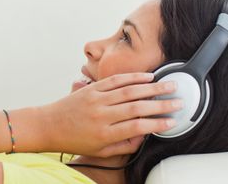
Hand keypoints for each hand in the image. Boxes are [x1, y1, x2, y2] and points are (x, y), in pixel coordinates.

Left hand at [40, 73, 180, 157]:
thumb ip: (124, 145)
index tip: (172, 121)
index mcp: (104, 134)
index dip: (157, 124)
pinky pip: (115, 80)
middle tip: (178, 102)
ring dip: (152, 87)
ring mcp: (96, 99)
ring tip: (169, 85)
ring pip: (129, 90)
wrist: (48, 125)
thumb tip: (144, 137)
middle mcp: (101, 115)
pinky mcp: (91, 88)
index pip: (137, 127)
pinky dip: (133, 77)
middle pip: (137, 107)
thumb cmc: (74, 140)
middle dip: (161, 104)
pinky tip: (147, 77)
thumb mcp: (100, 151)